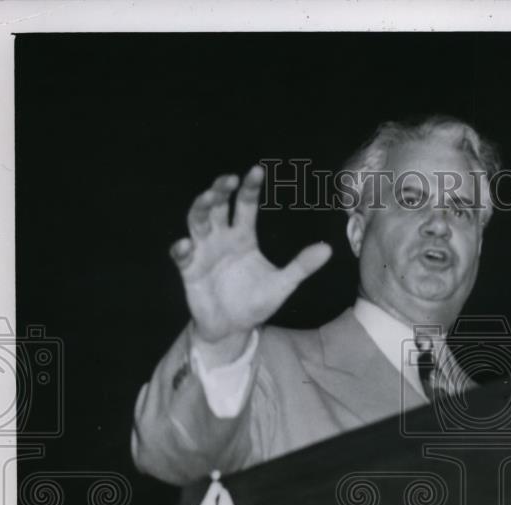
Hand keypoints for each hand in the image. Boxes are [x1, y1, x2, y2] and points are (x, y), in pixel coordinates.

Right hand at [170, 165, 332, 361]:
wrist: (233, 328)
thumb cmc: (255, 302)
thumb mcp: (282, 284)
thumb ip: (301, 266)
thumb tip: (328, 249)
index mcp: (243, 236)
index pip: (245, 205)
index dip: (250, 188)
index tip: (257, 171)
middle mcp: (221, 238)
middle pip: (218, 206)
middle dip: (220, 190)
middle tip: (229, 179)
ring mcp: (203, 252)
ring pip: (197, 222)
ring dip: (200, 208)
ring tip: (208, 197)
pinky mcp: (189, 270)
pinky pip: (181, 256)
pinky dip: (181, 249)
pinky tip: (186, 245)